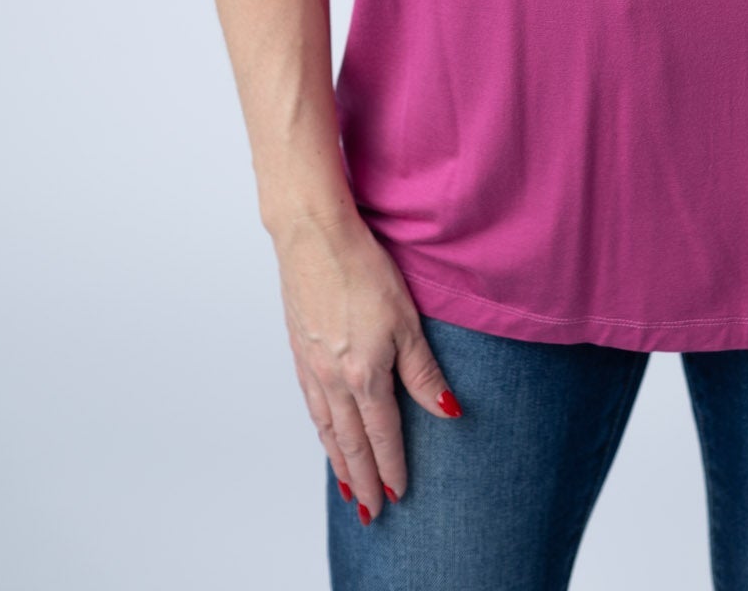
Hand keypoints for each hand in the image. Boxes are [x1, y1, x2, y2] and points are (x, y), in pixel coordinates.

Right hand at [271, 206, 461, 518]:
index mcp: (363, 375)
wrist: (313, 235)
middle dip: (363, 478)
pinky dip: (319, 429)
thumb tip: (448, 412)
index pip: (382, 434)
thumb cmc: (363, 268)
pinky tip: (324, 431)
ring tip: (347, 486)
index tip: (399, 495)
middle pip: (350, 441)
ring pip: (326, 427)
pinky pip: (310, 404)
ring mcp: (311, 365)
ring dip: (338, 460)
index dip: (392, 467)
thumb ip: (423, 371)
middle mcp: (332, 378)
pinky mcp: (299, 348)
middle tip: (370, 512)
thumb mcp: (405, 319)